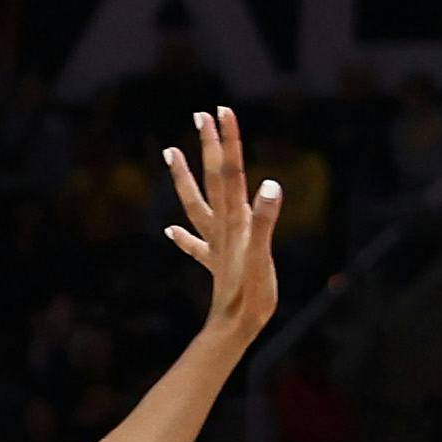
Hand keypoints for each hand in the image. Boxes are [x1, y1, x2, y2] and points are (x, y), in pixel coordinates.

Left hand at [160, 108, 283, 341]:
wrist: (233, 330)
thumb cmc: (250, 297)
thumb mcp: (263, 258)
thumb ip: (266, 221)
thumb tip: (270, 184)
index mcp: (236, 221)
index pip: (231, 172)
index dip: (228, 141)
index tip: (222, 111)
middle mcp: (224, 227)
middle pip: (214, 179)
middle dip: (209, 147)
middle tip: (202, 115)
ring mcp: (217, 245)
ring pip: (196, 204)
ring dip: (185, 178)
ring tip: (170, 152)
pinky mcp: (217, 264)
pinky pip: (197, 246)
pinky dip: (184, 237)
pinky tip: (170, 231)